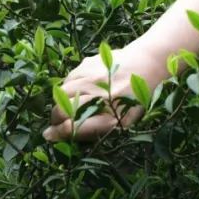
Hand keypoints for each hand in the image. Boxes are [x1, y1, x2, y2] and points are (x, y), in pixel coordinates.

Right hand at [43, 46, 166, 141]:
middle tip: (58, 122)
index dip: (59, 132)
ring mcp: (94, 76)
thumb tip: (51, 135)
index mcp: (115, 114)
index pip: (74, 127)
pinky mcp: (88, 62)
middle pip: (62, 109)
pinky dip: (69, 87)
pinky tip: (81, 88)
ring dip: (60, 102)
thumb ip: (92, 129)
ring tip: (69, 105)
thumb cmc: (136, 98)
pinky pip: (68, 78)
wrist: (147, 62)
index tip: (52, 135)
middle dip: (56, 118)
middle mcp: (103, 94)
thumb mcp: (123, 120)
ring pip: (61, 93)